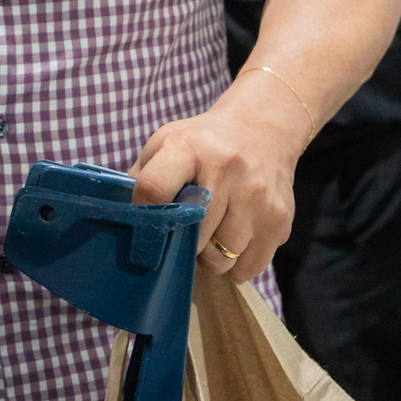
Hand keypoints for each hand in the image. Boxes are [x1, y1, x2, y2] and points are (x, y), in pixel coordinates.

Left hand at [128, 79, 306, 281]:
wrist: (262, 132)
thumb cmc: (204, 143)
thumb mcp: (166, 143)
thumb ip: (142, 177)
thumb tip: (121, 218)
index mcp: (190, 148)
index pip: (153, 189)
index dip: (144, 211)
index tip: (146, 220)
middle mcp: (227, 169)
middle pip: (191, 235)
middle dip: (181, 241)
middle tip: (182, 231)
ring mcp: (257, 197)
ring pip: (220, 259)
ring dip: (208, 257)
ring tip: (209, 235)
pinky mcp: (279, 221)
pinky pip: (248, 268)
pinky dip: (235, 265)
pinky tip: (232, 240)